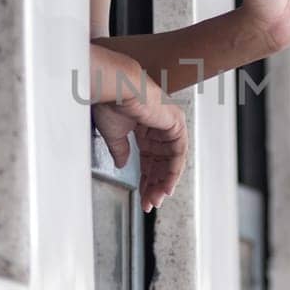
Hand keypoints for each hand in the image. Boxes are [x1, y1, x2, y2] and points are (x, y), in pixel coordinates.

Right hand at [92, 55, 187, 210]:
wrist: (115, 87)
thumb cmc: (111, 101)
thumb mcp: (114, 134)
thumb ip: (121, 150)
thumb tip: (122, 164)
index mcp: (145, 125)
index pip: (149, 158)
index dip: (145, 178)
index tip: (143, 195)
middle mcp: (159, 125)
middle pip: (161, 162)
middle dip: (155, 184)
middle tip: (151, 202)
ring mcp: (169, 124)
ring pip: (171, 160)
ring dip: (164, 182)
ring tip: (156, 198)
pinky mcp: (176, 124)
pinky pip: (178, 153)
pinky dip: (173, 171)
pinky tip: (166, 186)